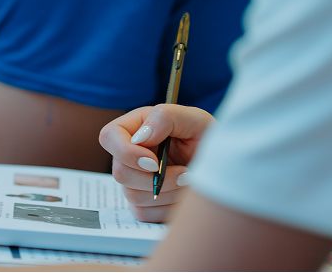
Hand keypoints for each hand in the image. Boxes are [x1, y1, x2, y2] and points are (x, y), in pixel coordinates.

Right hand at [99, 104, 214, 222]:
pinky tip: (183, 195)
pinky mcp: (144, 203)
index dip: (126, 152)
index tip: (155, 162)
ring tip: (189, 181)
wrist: (223, 168)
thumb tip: (140, 137)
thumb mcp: (195, 120)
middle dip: (155, 179)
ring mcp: (135, 180)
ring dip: (167, 193)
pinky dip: (168, 208)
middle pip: (120, 172)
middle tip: (185, 173)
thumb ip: (165, 118)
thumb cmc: (208, 138)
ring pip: (133, 196)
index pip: (109, 137)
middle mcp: (131, 153)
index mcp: (137, 127)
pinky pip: (144, 213)